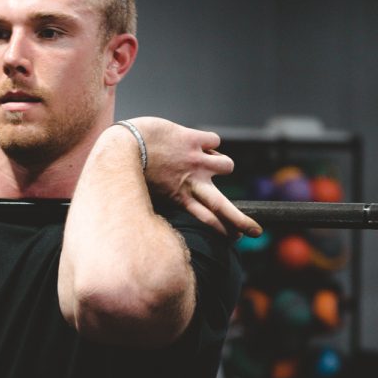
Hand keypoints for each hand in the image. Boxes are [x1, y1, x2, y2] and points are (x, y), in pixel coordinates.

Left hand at [128, 117, 261, 237]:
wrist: (123, 143)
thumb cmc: (129, 167)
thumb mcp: (146, 191)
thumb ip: (164, 198)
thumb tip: (170, 203)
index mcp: (179, 196)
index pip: (207, 218)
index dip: (224, 228)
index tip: (235, 237)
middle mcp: (191, 182)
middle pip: (223, 206)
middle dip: (241, 221)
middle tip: (254, 231)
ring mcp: (195, 161)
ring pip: (227, 165)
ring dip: (222, 163)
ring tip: (208, 160)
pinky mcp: (194, 140)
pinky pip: (215, 141)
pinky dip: (209, 141)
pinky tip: (196, 141)